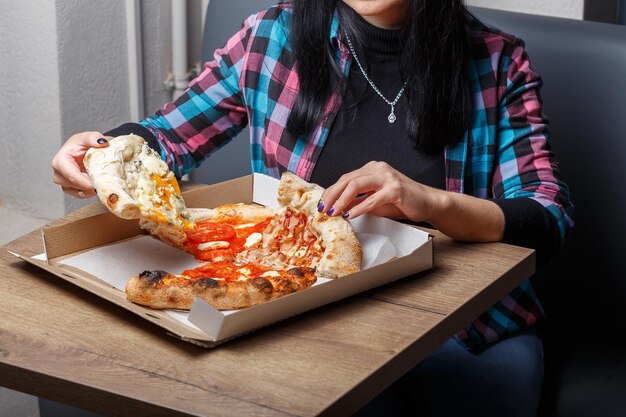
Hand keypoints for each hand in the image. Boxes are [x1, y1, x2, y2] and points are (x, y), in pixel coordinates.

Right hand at [52, 131, 110, 197]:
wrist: (87, 149)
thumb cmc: (84, 143)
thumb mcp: (89, 137)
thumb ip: (94, 137)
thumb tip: (102, 142)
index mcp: (60, 160)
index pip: (70, 175)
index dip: (83, 182)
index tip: (95, 186)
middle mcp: (59, 172)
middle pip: (72, 185)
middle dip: (88, 185)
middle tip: (102, 183)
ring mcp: (64, 181)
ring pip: (76, 192)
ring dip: (89, 190)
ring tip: (100, 182)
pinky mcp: (71, 188)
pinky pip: (80, 195)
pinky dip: (89, 192)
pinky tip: (96, 185)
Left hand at [318, 161, 441, 221]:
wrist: (428, 202)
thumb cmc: (402, 202)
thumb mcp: (375, 201)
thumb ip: (358, 201)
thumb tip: (338, 208)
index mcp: (372, 169)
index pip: (346, 178)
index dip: (331, 191)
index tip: (321, 204)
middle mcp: (378, 169)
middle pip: (348, 180)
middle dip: (332, 195)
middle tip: (323, 209)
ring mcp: (387, 177)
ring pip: (357, 185)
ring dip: (342, 200)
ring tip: (333, 212)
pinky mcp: (395, 189)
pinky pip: (372, 199)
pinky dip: (359, 208)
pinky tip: (350, 216)